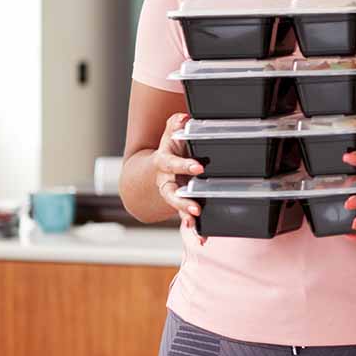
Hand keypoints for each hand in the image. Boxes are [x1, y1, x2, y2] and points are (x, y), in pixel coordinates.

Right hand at [151, 112, 205, 241]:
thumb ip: (174, 125)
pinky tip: (203, 238)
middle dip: (182, 200)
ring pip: (176, 207)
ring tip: (195, 223)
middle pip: (170, 193)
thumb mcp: (169, 136)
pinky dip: (195, 229)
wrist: (152, 170)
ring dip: (186, 216)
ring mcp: (172, 194)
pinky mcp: (180, 204)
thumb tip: (182, 116)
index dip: (184, 165)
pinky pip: (186, 217)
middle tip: (196, 207)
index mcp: (164, 163)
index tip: (200, 167)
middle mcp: (166, 181)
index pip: (172, 164)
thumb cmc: (169, 149)